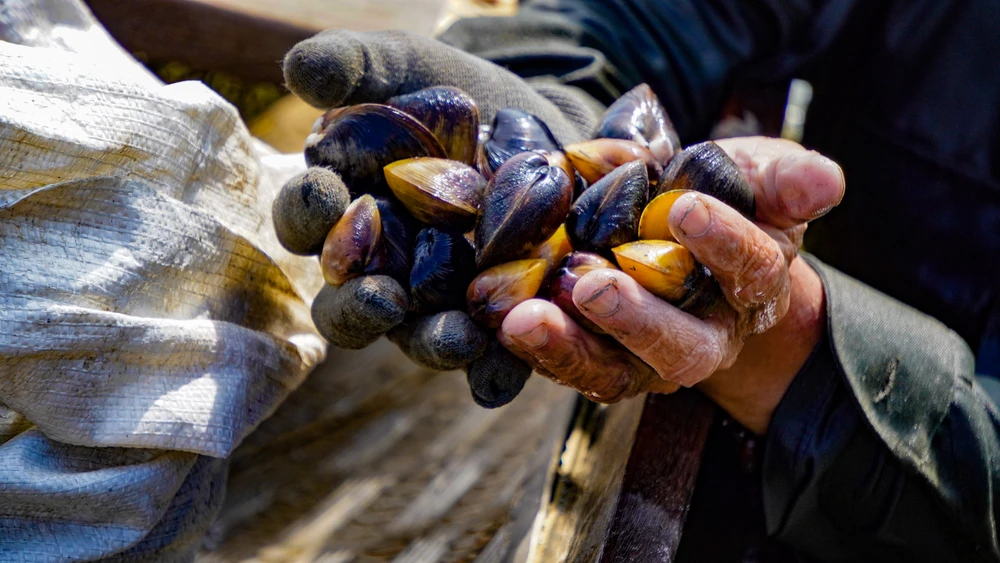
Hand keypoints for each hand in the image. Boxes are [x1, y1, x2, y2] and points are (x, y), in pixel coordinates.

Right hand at [280, 30, 599, 392]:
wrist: (535, 122)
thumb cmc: (449, 92)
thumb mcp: (403, 66)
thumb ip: (352, 66)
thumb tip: (300, 73)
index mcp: (342, 212)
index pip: (307, 221)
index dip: (308, 211)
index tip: (324, 193)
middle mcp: (379, 268)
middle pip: (350, 304)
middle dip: (360, 305)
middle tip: (381, 296)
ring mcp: (435, 301)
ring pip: (419, 336)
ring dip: (432, 343)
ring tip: (455, 339)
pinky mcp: (492, 319)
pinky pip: (488, 357)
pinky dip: (493, 370)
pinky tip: (502, 374)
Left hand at [498, 137, 844, 433]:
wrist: (684, 237)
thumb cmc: (724, 199)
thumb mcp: (757, 176)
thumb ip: (785, 177)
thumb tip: (827, 182)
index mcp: (752, 281)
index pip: (748, 266)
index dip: (722, 240)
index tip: (685, 208)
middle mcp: (706, 333)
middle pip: (680, 343)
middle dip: (638, 317)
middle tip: (592, 285)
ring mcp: (649, 356)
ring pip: (617, 368)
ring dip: (572, 346)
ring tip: (527, 317)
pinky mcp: (604, 363)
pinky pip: (573, 368)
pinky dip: (540, 348)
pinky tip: (506, 320)